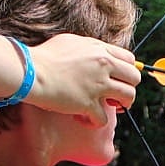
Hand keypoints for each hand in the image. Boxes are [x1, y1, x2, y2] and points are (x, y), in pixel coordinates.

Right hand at [25, 34, 141, 125]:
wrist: (29, 71)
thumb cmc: (44, 56)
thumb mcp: (71, 43)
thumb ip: (90, 48)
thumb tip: (99, 52)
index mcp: (100, 50)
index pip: (129, 59)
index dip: (126, 71)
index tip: (118, 79)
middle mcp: (103, 65)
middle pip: (135, 78)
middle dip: (128, 88)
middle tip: (115, 95)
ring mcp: (97, 85)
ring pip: (128, 97)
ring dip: (121, 105)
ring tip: (106, 107)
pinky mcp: (87, 103)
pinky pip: (104, 119)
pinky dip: (95, 122)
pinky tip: (83, 119)